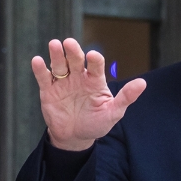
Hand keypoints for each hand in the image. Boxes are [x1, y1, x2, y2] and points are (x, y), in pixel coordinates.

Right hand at [31, 38, 146, 150]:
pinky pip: (44, 78)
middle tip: (69, 43)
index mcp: (95, 80)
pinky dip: (40, 69)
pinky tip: (37, 61)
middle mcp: (78, 77)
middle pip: (75, 60)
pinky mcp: (48, 91)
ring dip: (56, 55)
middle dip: (73, 51)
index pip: (96, 65)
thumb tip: (143, 83)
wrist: (75, 137)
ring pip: (59, 65)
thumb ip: (126, 97)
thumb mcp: (113, 112)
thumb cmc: (96, 123)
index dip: (94, 60)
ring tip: (54, 44)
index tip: (93, 56)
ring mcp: (63, 82)